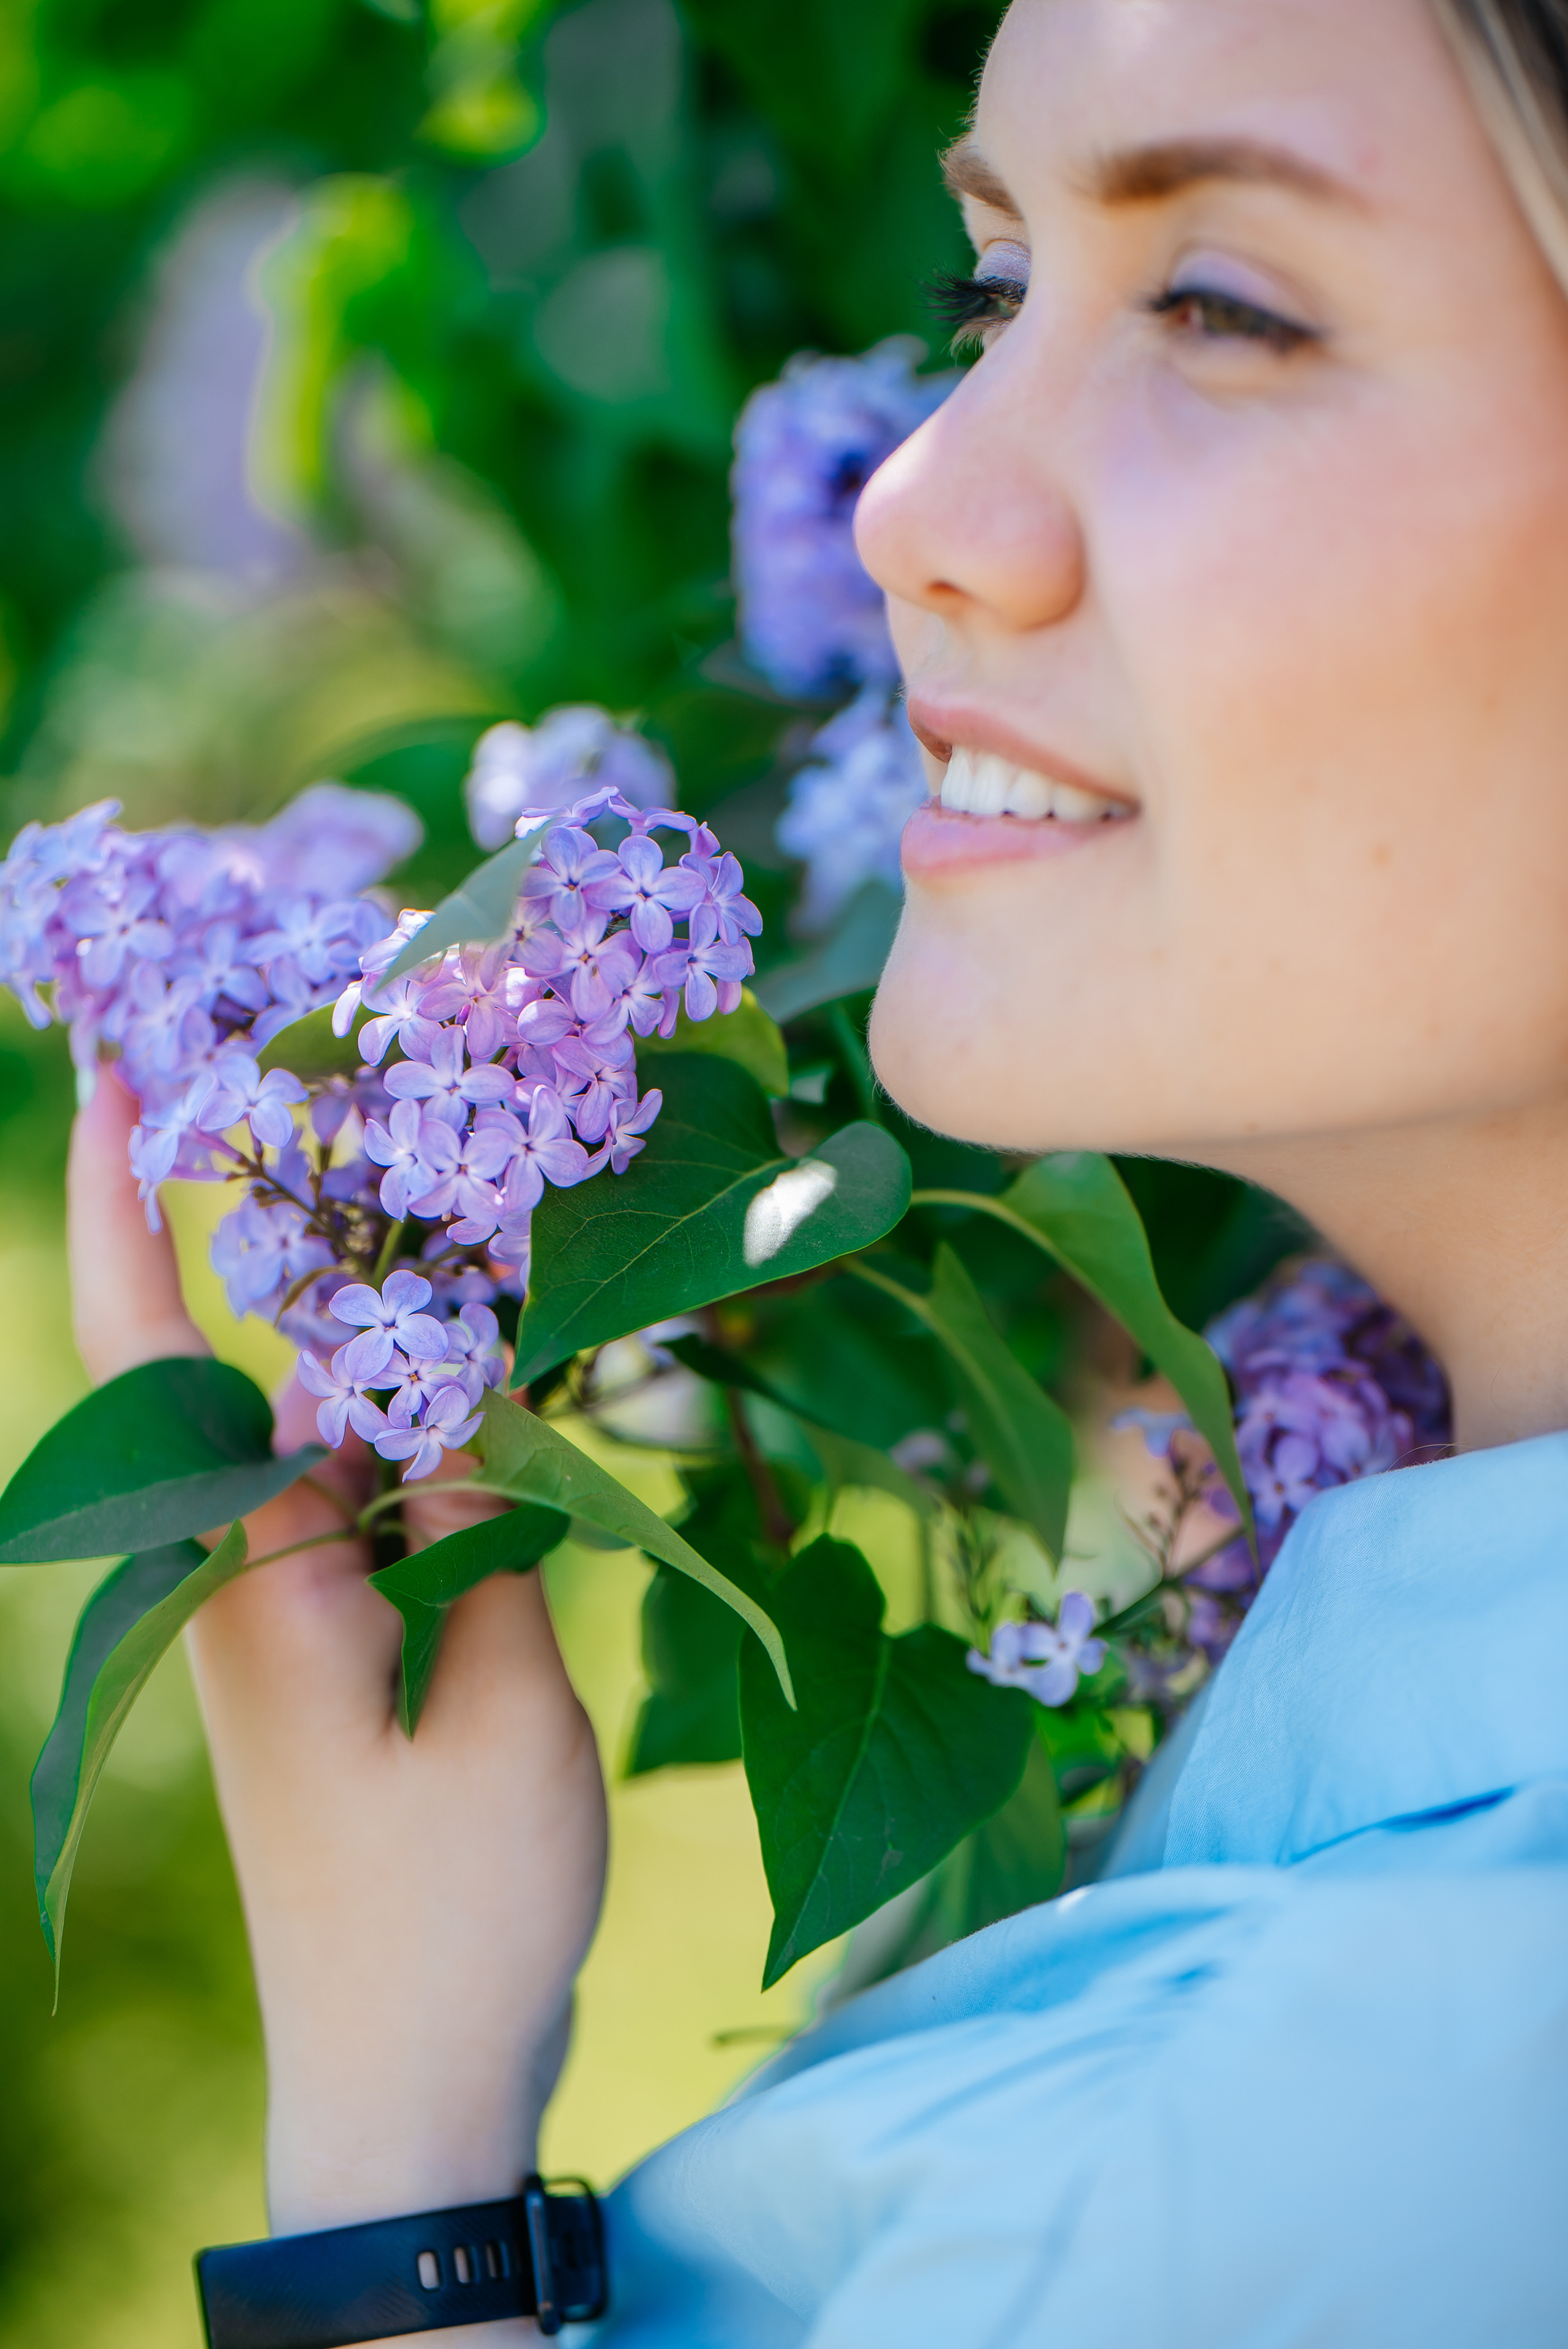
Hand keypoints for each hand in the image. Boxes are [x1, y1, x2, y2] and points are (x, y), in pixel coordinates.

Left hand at [68, 1072, 607, 2344]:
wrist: (405, 2077)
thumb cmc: (454, 1902)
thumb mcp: (506, 1694)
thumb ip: (480, 1518)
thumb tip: (454, 1378)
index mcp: (248, 1573)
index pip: (154, 1349)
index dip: (120, 1197)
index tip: (115, 1058)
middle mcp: (240, 1572)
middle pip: (242, 1362)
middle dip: (272, 1222)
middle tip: (336, 1085)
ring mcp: (278, 1613)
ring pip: (317, 1429)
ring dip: (374, 1339)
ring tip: (449, 1223)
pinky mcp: (324, 1647)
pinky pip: (357, 1498)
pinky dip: (410, 1433)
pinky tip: (491, 1396)